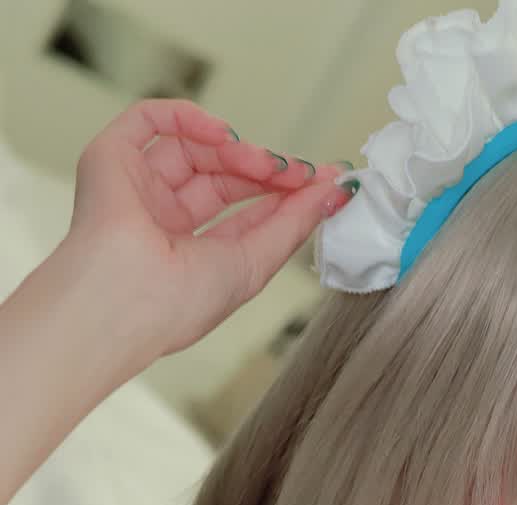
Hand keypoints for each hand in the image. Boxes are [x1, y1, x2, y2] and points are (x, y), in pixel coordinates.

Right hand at [64, 97, 352, 365]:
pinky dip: (190, 118)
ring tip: (265, 163)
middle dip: (265, 170)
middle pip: (223, 175)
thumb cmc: (179, 303)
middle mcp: (164, 218)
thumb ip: (294, 225)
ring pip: (194, 147)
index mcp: (193, 253)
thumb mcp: (254, 263)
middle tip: (298, 172)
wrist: (126, 299)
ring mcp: (137, 187)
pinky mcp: (111, 158)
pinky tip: (224, 135)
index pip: (245, 211)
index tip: (325, 182)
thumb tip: (336, 192)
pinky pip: (151, 120)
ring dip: (236, 149)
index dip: (284, 193)